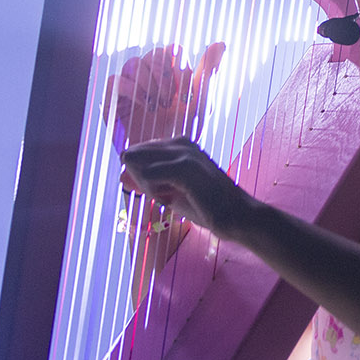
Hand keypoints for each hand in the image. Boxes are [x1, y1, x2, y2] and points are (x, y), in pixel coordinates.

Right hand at [105, 42, 226, 146]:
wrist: (163, 162)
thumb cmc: (182, 133)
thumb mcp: (200, 105)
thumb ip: (208, 74)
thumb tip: (220, 43)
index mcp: (171, 74)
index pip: (173, 50)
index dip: (179, 66)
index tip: (184, 91)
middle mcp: (149, 76)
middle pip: (153, 53)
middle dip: (164, 74)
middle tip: (170, 99)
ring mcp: (130, 86)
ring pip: (134, 63)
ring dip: (149, 82)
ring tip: (158, 105)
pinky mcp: (112, 99)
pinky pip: (115, 80)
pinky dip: (131, 89)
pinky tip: (144, 104)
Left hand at [119, 136, 255, 241]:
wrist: (239, 217)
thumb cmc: (208, 206)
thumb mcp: (172, 192)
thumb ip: (148, 182)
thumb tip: (120, 175)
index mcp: (179, 143)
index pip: (138, 152)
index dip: (139, 177)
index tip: (162, 194)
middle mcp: (180, 142)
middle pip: (133, 156)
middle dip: (139, 181)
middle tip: (166, 198)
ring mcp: (183, 153)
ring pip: (138, 166)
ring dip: (147, 188)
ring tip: (171, 199)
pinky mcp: (185, 168)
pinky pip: (147, 178)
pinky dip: (153, 193)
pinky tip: (172, 200)